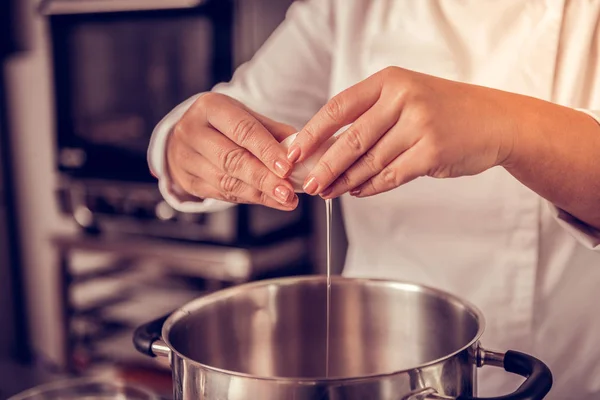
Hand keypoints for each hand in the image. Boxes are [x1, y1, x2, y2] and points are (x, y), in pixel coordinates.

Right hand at [167, 92, 298, 209]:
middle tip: (288, 192)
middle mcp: (192, 131)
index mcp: (210, 107)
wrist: (187, 136)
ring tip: (286, 200)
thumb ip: (273, 132)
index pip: (242, 130)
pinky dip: (249, 198)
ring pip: (226, 181)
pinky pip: (221, 194)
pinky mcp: (186, 181)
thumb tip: (302, 148)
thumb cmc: (224, 124)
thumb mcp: (245, 117)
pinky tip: (269, 201)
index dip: (266, 151)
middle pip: (232, 159)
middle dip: (264, 178)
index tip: (288, 168)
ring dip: (260, 194)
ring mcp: (185, 158)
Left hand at [287, 66, 516, 197]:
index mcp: (389, 81)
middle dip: (326, 166)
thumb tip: (327, 148)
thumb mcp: (407, 98)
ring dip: (346, 181)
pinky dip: (371, 187)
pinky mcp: (432, 151)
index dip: (312, 133)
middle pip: (351, 140)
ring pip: (370, 161)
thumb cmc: (445, 110)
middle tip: (310, 184)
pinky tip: (358, 192)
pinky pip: (391, 175)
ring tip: (330, 192)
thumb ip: (371, 117)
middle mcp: (403, 98)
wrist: (495, 120)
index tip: (293, 152)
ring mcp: (419, 124)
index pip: (338, 108)